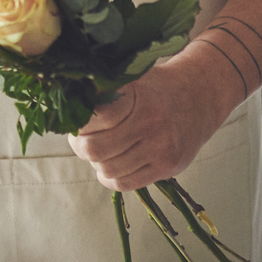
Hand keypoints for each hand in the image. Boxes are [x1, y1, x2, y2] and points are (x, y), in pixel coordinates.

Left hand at [71, 40, 238, 191]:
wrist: (201, 97)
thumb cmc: (156, 87)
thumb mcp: (131, 78)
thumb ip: (101, 88)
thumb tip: (60, 95)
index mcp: (137, 96)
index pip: (91, 117)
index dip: (76, 122)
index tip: (73, 119)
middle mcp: (150, 123)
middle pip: (93, 149)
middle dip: (80, 146)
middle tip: (81, 139)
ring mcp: (161, 148)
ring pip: (107, 170)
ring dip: (96, 163)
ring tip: (101, 150)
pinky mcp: (168, 167)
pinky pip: (125, 184)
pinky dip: (110, 177)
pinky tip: (112, 164)